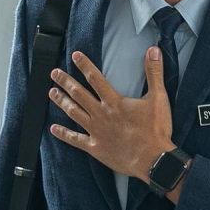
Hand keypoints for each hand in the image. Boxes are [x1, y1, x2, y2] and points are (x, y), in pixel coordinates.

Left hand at [48, 48, 175, 180]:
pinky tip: (53, 129)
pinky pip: (75, 139)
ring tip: (51, 92)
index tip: (74, 55)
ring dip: (62, 101)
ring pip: (74, 113)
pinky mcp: (95, 147)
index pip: (95, 79)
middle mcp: (101, 114)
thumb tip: (153, 50)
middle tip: (54, 73)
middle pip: (79, 94)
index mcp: (114, 102)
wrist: (152, 159)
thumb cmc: (156, 129)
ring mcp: (96, 131)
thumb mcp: (158, 98)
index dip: (84, 65)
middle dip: (65, 81)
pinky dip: (63, 134)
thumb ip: (154, 73)